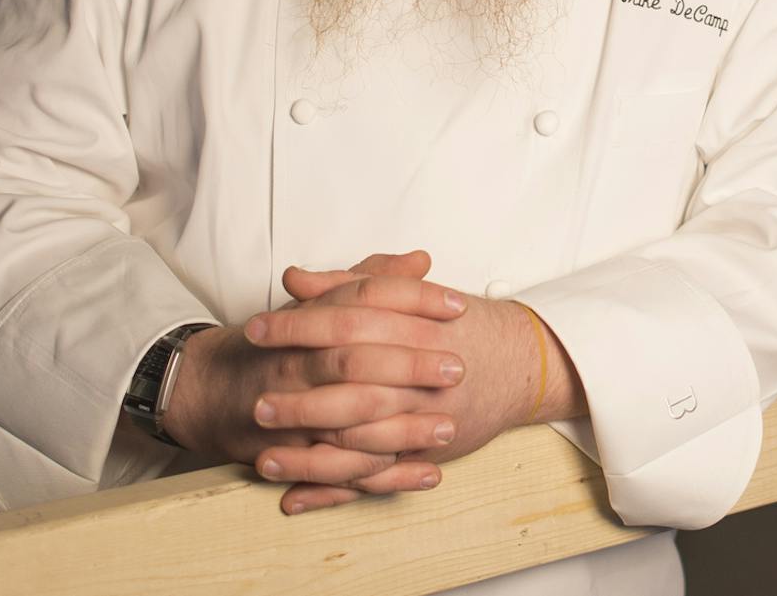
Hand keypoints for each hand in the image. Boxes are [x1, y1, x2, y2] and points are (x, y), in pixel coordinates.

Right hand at [162, 251, 467, 511]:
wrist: (206, 392)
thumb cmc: (275, 346)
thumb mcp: (318, 305)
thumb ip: (371, 282)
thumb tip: (421, 261)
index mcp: (306, 321)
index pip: (363, 301)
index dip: (413, 301)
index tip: (457, 307)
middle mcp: (296, 364)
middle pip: (356, 360)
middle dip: (410, 365)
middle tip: (457, 367)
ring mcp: (291, 413)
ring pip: (349, 420)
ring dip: (403, 427)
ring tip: (447, 427)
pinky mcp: (291, 457)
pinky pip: (340, 470)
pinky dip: (385, 475)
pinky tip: (426, 473)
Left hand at [258, 257, 579, 511]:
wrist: (521, 360)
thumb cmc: (457, 325)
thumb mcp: (406, 297)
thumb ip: (350, 284)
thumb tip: (295, 280)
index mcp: (412, 324)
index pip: (348, 319)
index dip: (299, 324)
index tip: (257, 329)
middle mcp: (421, 372)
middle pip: (353, 382)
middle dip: (300, 396)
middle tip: (255, 403)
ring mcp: (424, 416)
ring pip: (361, 440)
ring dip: (310, 453)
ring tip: (263, 457)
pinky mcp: (424, 452)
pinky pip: (374, 477)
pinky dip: (332, 490)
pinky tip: (293, 496)